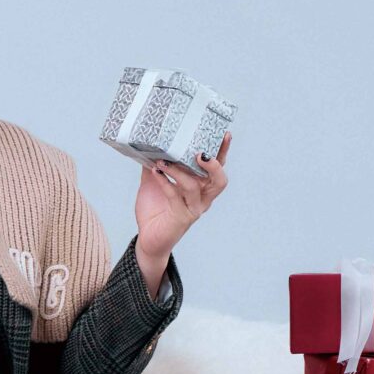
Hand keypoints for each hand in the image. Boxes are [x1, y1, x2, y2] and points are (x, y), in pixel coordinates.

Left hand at [133, 135, 231, 290]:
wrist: (148, 239)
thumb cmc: (155, 211)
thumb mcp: (154, 182)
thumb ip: (156, 164)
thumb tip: (148, 143)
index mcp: (202, 187)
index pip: (217, 168)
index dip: (223, 152)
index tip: (225, 134)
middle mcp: (202, 198)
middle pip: (219, 180)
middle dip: (214, 165)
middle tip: (200, 153)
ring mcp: (193, 208)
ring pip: (194, 186)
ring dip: (179, 171)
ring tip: (164, 161)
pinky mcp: (181, 217)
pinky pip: (175, 196)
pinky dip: (165, 182)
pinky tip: (156, 172)